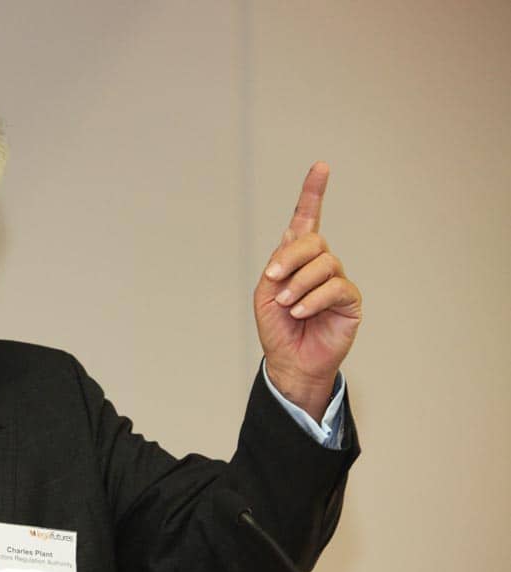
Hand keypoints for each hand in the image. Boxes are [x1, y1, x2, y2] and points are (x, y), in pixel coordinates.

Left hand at [254, 162, 361, 421]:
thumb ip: (278, 264)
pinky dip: (313, 298)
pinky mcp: (349, 300)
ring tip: (286, 304)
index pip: (307, 219)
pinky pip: (335, 287)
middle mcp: (319, 264)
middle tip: (273, 279)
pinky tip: (299, 311)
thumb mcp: (265, 292)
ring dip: (298, 284)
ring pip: (324, 264)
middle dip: (290, 257)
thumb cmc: (276, 327)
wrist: (289, 360)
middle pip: (312, 241)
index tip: (321, 167)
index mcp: (296, 258)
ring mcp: (336, 280)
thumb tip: (293, 239)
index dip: (313, 192)